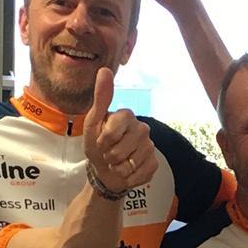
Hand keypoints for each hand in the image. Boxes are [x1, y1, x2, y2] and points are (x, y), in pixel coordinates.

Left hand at [82, 67, 157, 193]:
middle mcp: (142, 128)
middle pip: (121, 150)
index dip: (102, 142)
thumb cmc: (97, 145)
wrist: (105, 171)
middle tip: (108, 155)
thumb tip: (104, 70)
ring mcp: (150, 145)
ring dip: (119, 169)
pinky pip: (141, 173)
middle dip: (110, 157)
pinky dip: (130, 177)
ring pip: (131, 163)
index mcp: (127, 115)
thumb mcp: (93, 122)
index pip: (112, 133)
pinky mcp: (155, 162)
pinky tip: (127, 172)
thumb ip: (101, 97)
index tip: (100, 142)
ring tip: (117, 164)